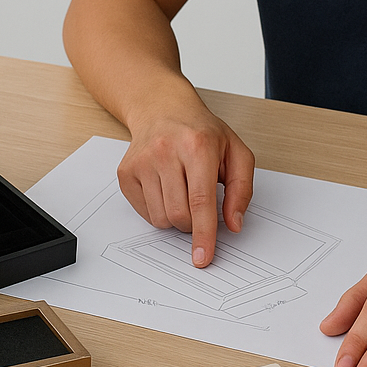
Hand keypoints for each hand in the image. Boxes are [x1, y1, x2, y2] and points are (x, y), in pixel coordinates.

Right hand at [119, 105, 254, 266]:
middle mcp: (165, 152)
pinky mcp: (126, 172)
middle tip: (199, 204)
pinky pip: (144, 213)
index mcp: (197, 146)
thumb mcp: (236, 153)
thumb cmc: (202, 133)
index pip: (201, 201)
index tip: (203, 257)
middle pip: (179, 215)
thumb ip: (241, 190)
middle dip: (193, 223)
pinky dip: (159, 210)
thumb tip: (234, 224)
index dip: (204, 234)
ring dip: (176, 217)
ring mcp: (141, 162)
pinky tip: (164, 188)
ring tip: (181, 191)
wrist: (163, 109)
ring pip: (160, 218)